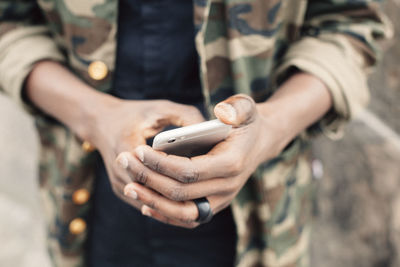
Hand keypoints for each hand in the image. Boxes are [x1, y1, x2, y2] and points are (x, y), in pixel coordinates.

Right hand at [88, 97, 204, 208]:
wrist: (101, 122)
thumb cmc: (135, 113)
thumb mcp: (161, 108)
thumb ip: (186, 116)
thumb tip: (210, 132)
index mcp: (125, 145)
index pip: (156, 170)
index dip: (180, 174)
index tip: (205, 173)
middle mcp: (119, 171)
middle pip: (155, 192)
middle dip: (182, 192)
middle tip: (209, 191)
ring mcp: (119, 185)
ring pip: (150, 203)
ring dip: (174, 202)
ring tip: (202, 198)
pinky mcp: (122, 191)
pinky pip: (146, 203)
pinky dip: (165, 202)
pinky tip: (187, 200)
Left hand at [118, 94, 286, 227]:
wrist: (259, 142)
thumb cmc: (247, 122)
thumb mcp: (246, 107)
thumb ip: (237, 107)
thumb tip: (221, 113)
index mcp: (231, 164)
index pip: (189, 171)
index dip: (161, 164)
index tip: (138, 150)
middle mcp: (228, 188)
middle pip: (181, 193)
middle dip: (149, 180)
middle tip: (124, 162)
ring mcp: (221, 200)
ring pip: (183, 212)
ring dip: (153, 202)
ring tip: (129, 188)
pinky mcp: (214, 205)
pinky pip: (188, 217)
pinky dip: (165, 213)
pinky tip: (145, 204)